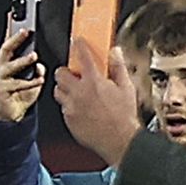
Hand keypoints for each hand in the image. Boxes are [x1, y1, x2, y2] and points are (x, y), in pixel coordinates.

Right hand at [0, 27, 44, 123]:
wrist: (8, 114)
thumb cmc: (18, 95)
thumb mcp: (30, 80)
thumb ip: (36, 71)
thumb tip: (40, 66)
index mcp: (6, 62)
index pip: (8, 41)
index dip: (11, 28)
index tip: (15, 14)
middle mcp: (1, 67)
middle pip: (6, 49)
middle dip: (15, 38)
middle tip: (26, 31)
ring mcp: (0, 78)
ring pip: (10, 66)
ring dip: (23, 60)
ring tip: (34, 56)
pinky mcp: (3, 90)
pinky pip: (18, 85)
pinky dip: (30, 82)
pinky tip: (39, 79)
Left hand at [54, 42, 141, 165]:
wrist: (120, 142)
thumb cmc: (124, 118)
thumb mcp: (127, 90)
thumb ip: (119, 68)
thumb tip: (115, 53)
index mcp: (94, 81)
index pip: (82, 56)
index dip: (79, 45)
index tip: (77, 42)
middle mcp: (79, 91)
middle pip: (60, 73)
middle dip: (66, 73)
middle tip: (75, 76)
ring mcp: (72, 106)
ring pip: (58, 91)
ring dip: (65, 90)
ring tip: (77, 94)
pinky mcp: (69, 119)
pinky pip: (63, 108)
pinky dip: (70, 107)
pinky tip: (82, 110)